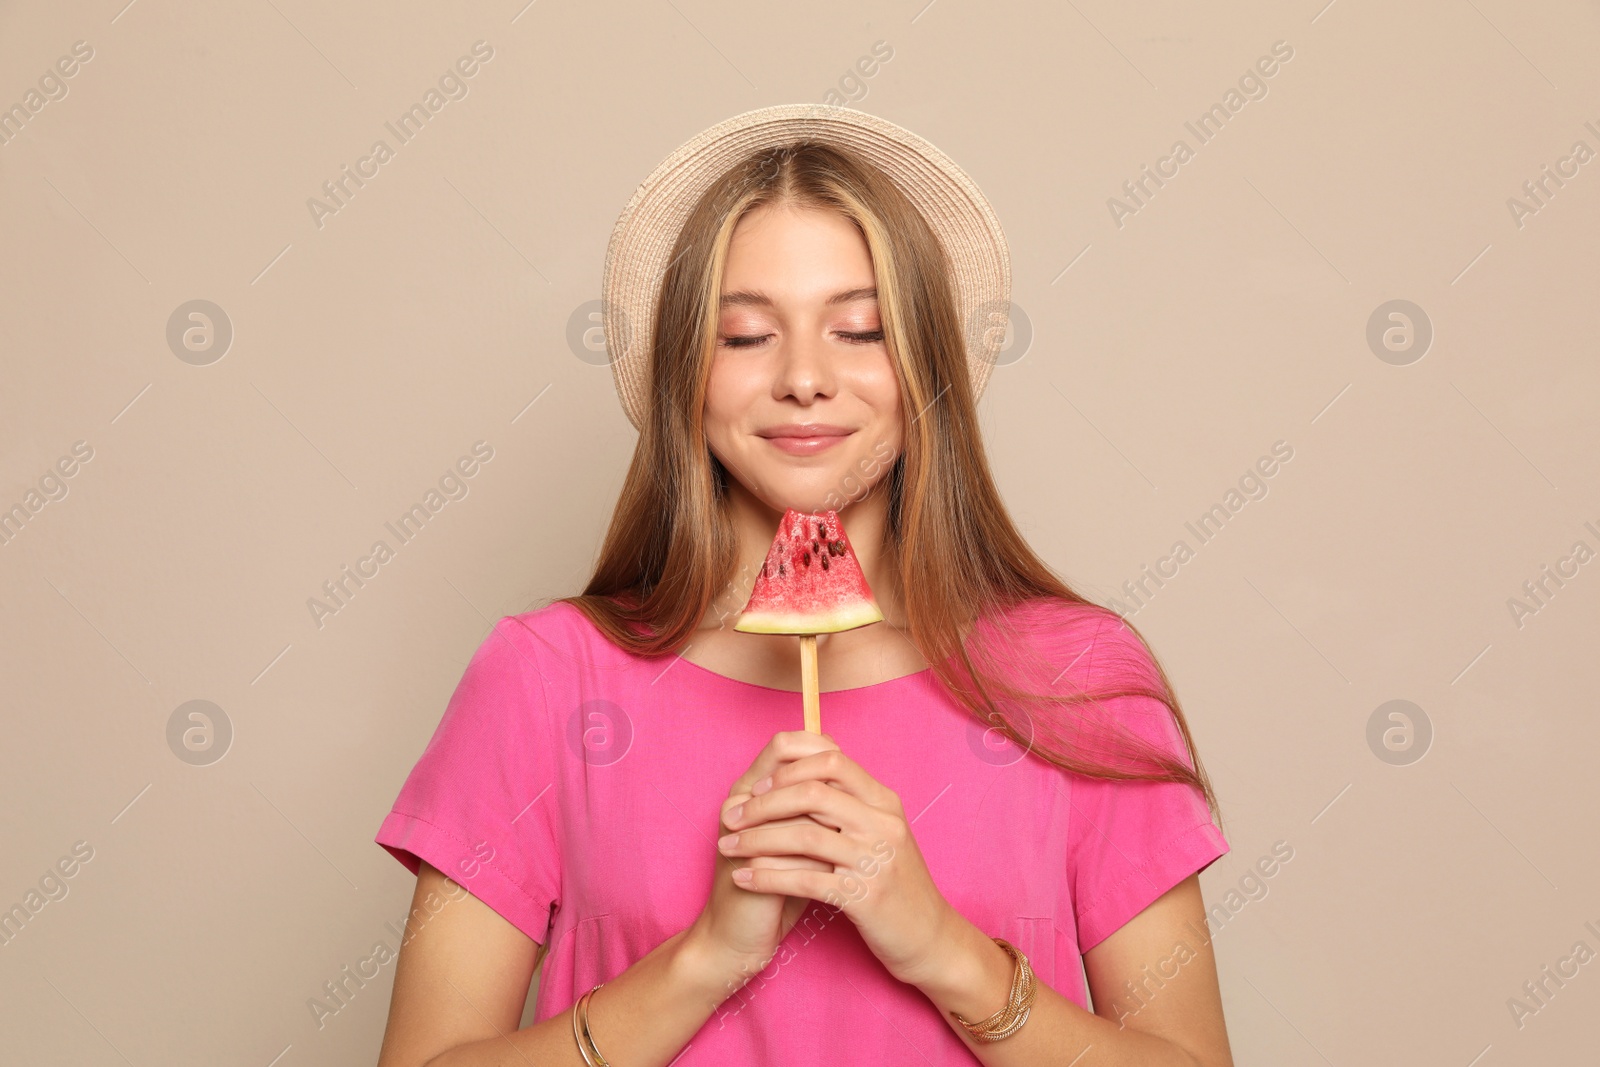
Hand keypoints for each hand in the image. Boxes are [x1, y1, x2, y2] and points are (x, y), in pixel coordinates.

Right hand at [686, 730, 841, 989]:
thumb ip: (813, 805)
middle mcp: (740, 803)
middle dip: (830, 794)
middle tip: (855, 809)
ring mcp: (741, 834)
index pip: (784, 744)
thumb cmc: (774, 884)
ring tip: (848, 846)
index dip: (821, 751)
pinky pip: (794, 856)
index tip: (848, 773)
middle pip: (791, 771)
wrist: (738, 936)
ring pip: (799, 814)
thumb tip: (852, 773)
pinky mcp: (750, 869)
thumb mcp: (797, 838)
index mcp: (750, 789)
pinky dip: (821, 864)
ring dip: (829, 831)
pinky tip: (836, 875)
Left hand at [716, 743, 956, 986]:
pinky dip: (767, 877)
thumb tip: (804, 776)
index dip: (789, 770)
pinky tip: (745, 878)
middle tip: (732, 816)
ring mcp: (876, 860)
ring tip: (728, 847)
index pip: (832, 762)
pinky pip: (804, 880)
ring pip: (803, 837)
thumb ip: (851, 805)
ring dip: (756, 840)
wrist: (930, 938)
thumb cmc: (897, 884)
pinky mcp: (864, 897)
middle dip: (763, 804)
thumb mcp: (884, 834)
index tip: (757, 786)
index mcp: (885, 802)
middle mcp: (884, 824)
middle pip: (812, 794)